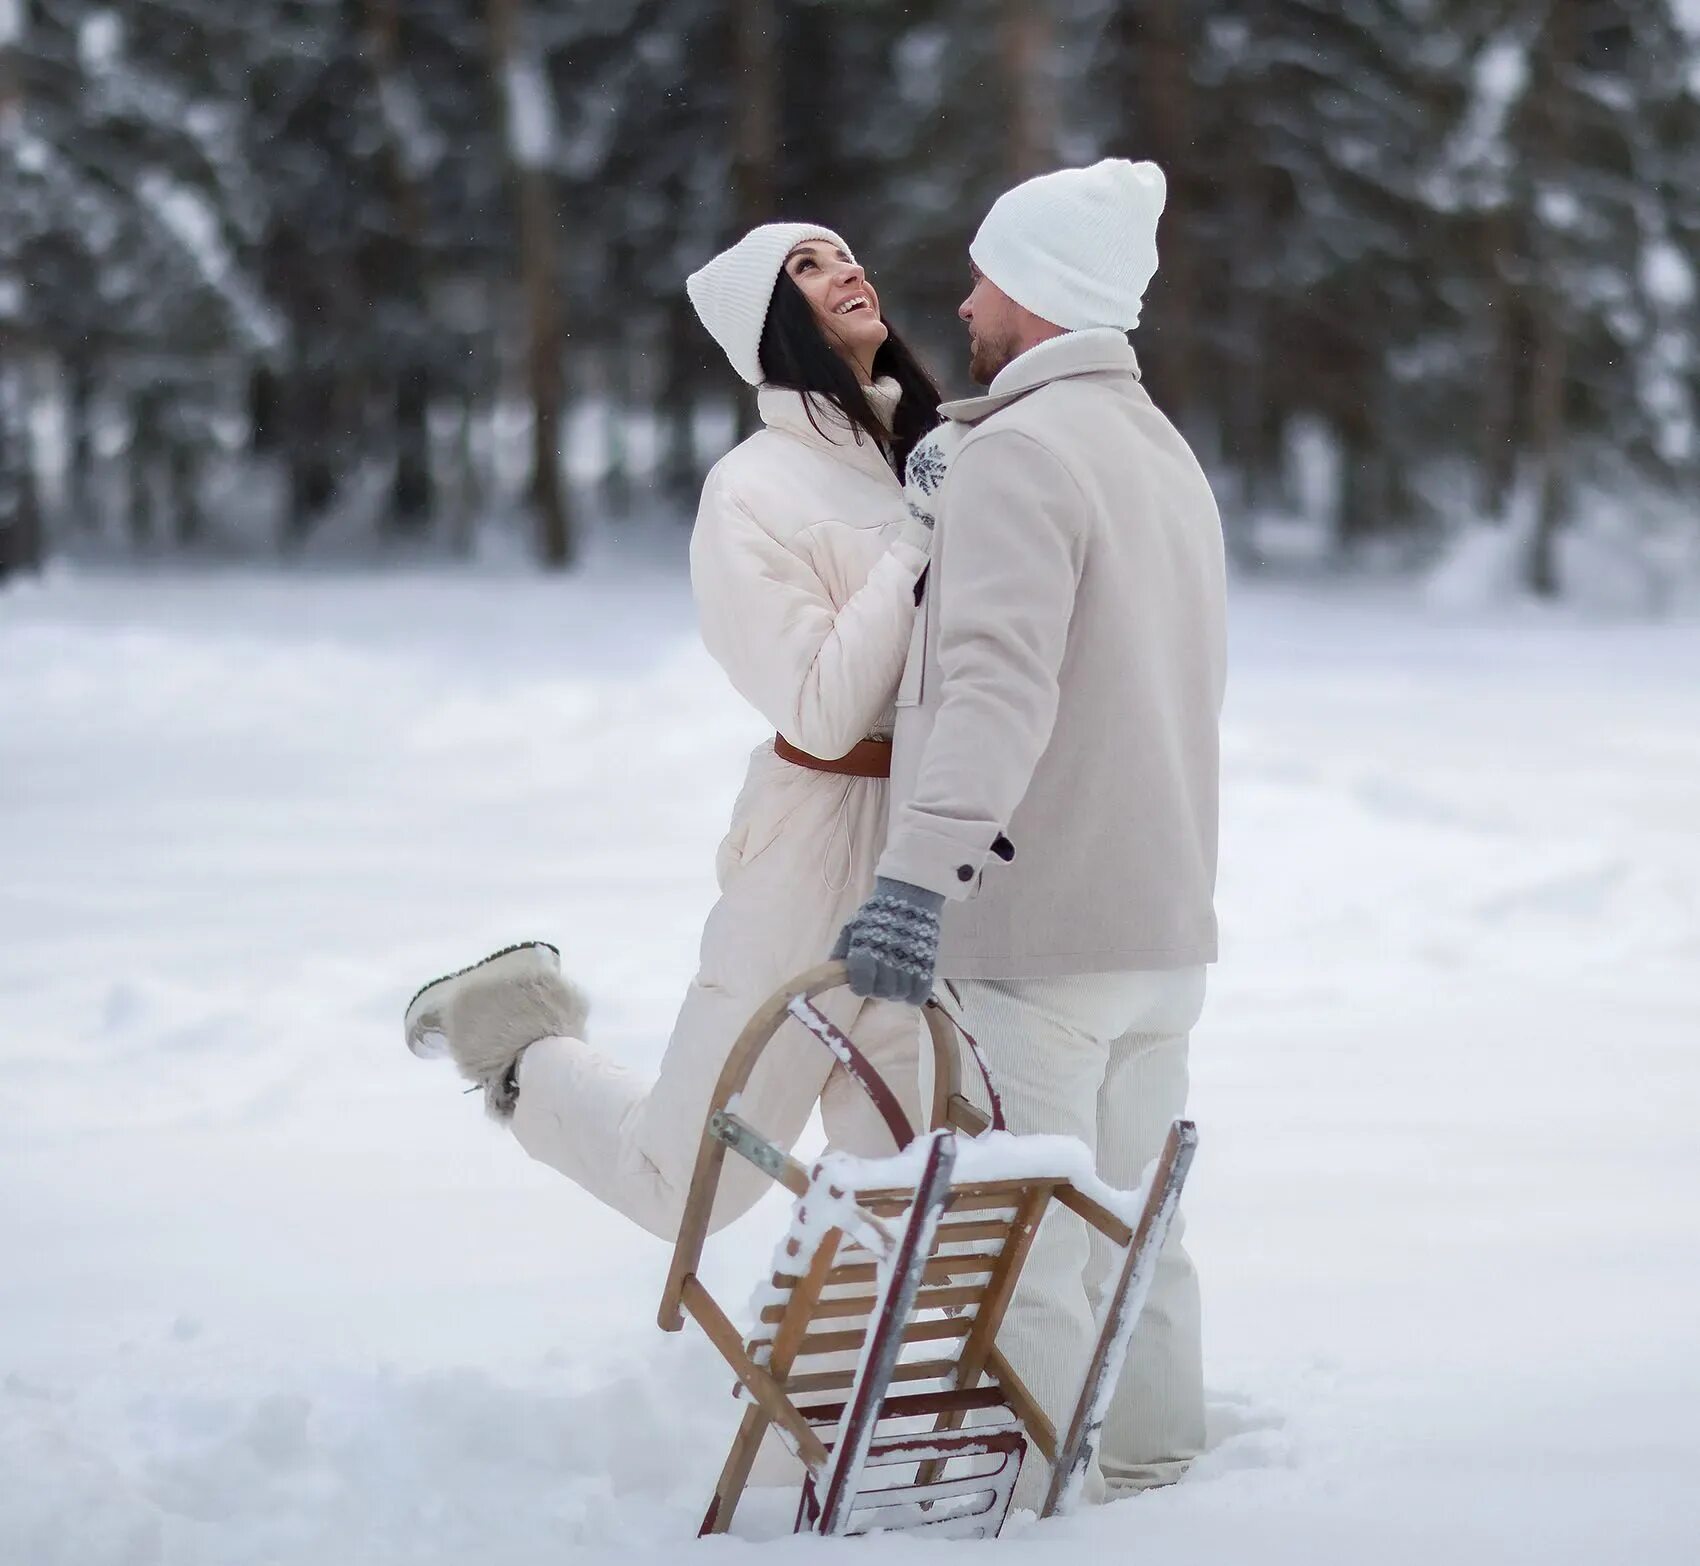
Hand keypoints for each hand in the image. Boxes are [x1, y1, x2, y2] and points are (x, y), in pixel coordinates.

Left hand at [830, 877, 944, 1004]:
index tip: (862, 981)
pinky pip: (918, 994)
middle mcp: (887, 963)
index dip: (861, 986)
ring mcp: (909, 966)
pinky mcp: (927, 966)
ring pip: (899, 995)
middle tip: (880, 977)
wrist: (910, 896)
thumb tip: (833, 966)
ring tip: (896, 978)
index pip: (861, 985)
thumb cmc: (878, 912)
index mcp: (866, 953)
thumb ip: (842, 948)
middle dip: (879, 988)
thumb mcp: (855, 925)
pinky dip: (914, 993)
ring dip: (896, 990)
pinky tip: (910, 983)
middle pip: (881, 993)